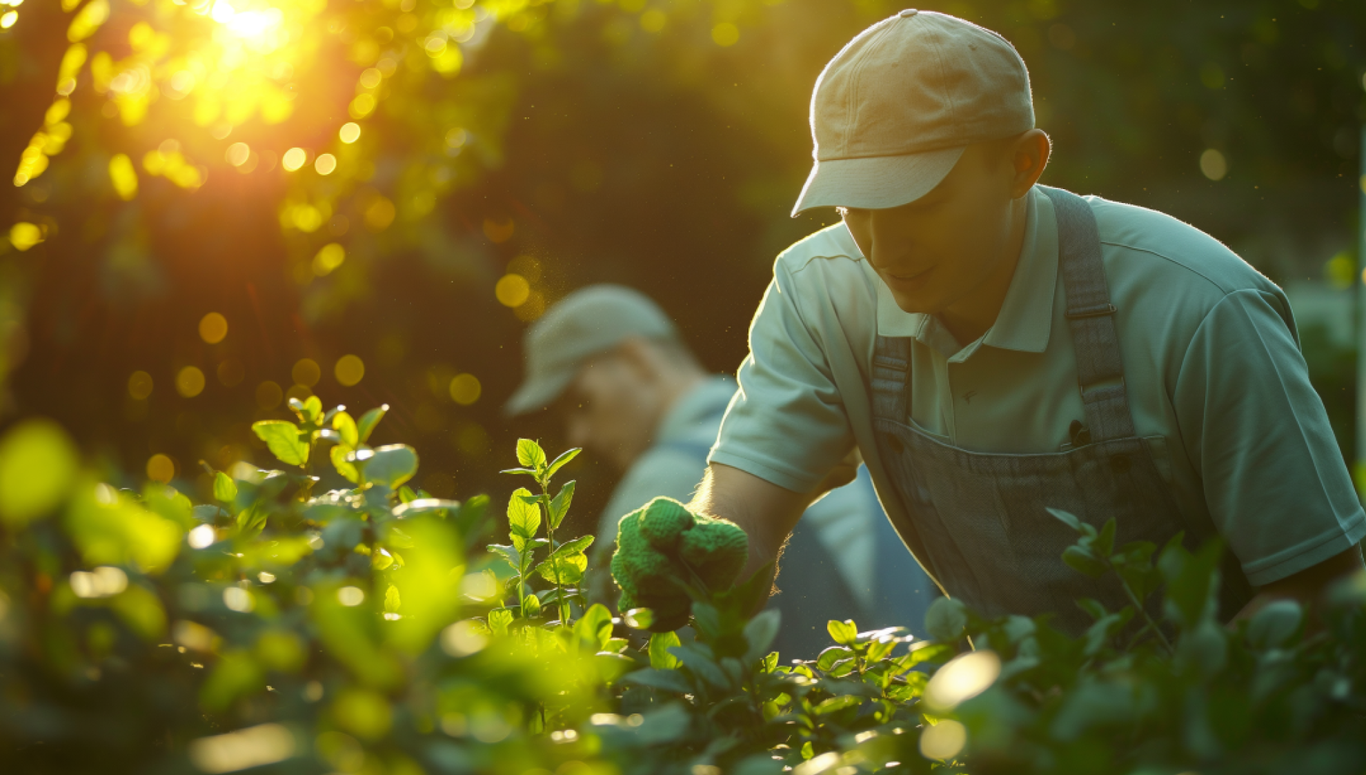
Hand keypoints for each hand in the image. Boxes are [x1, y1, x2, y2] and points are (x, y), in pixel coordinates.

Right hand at [610, 496, 747, 631]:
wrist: (708, 565)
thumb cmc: (715, 548)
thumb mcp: (727, 540)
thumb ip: (711, 538)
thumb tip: (685, 545)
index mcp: (657, 513)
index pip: (654, 523)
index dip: (669, 535)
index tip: (684, 540)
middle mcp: (632, 536)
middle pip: (642, 567)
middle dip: (674, 579)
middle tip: (692, 576)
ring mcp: (624, 567)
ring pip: (639, 593)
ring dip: (671, 598)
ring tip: (687, 590)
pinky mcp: (627, 597)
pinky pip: (640, 615)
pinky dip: (666, 615)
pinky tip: (681, 606)